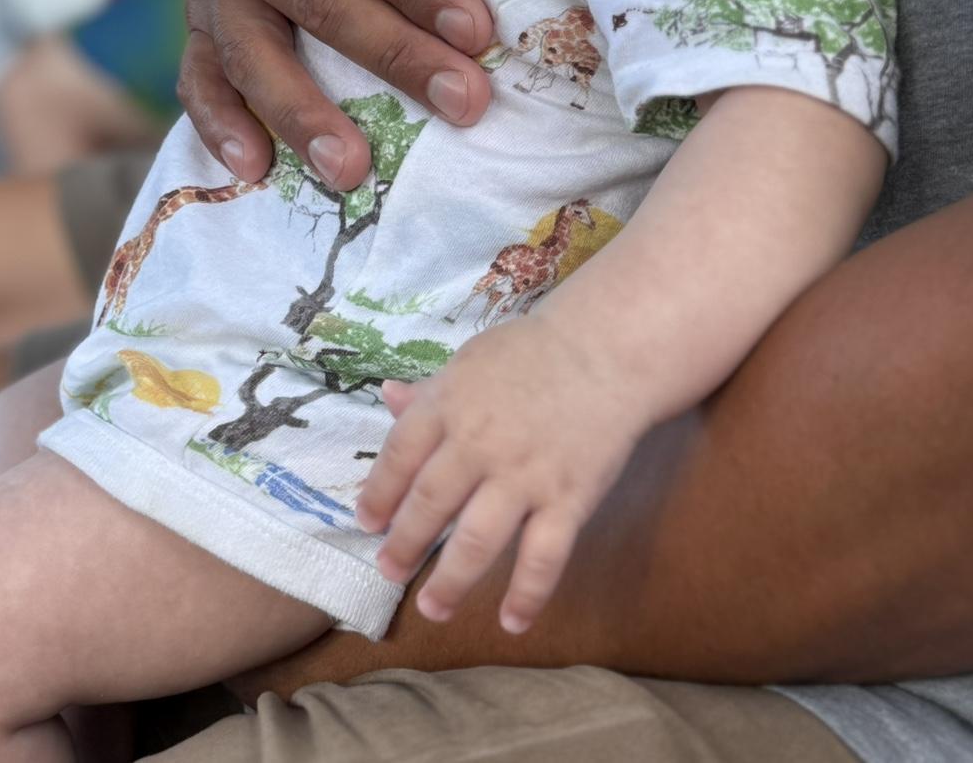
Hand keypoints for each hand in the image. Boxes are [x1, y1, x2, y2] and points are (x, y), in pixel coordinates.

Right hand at [180, 0, 550, 190]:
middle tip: (465, 103)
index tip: (480, 31)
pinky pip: (199, 77)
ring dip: (300, 113)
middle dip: (393, 57)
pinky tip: (254, 171)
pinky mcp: (197, 22)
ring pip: (252, 52)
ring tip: (354, 170)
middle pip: (316, 0)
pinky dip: (220, 125)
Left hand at [356, 315, 646, 634]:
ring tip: (433, 608)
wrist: (606, 350)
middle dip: (405, 543)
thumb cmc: (533, 353)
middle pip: (431, 503)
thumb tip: (387, 397)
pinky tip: (511, 621)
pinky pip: (543, 556)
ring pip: (478, 540)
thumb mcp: (471, 360)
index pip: (400, 455)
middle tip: (389, 571)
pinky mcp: (568, 499)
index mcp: (450, 404)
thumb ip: (431, 390)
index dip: (379, 493)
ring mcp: (524, 475)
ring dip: (451, 581)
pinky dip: (526, 594)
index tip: (367, 522)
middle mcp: (479, 443)